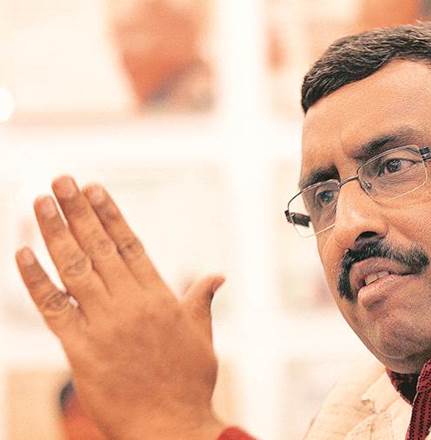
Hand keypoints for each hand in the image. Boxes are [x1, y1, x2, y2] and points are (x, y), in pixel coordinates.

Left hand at [15, 176, 225, 439]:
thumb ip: (200, 300)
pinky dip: (35, 280)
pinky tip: (23, 252)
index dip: (110, 215)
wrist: (171, 426)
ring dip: (55, 232)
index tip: (94, 189)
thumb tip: (217, 276)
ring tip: (41, 201)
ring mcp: (105, 325)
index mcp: (161, 297)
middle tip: (60, 181)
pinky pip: (53, 308)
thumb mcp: (201, 335)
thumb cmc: (189, 382)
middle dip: (77, 211)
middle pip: (99, 248)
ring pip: (75, 269)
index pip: (131, 245)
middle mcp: (132, 304)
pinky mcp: (81, 349)